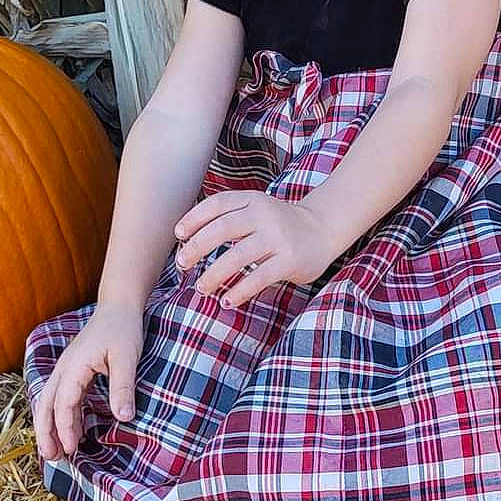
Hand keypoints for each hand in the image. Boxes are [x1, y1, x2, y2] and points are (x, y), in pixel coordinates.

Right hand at [33, 301, 142, 460]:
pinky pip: (62, 397)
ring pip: (50, 403)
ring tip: (57, 452)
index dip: (65, 428)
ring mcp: (66, 370)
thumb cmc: (123, 328)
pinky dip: (63, 416)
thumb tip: (124, 418)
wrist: (119, 306)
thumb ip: (123, 386)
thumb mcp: (127, 356)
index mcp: (74, 366)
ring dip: (51, 427)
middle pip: (46, 405)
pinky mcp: (74, 371)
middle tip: (52, 458)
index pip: (63, 403)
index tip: (72, 449)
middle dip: (46, 433)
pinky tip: (72, 431)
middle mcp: (63, 369)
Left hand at [175, 191, 337, 307]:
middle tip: (182, 264)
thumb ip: (229, 218)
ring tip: (201, 288)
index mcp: (253, 200)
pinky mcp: (289, 260)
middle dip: (197, 247)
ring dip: (214, 274)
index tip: (178, 235)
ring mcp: (278, 237)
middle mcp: (264, 215)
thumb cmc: (279, 224)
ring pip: (238, 256)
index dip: (194, 218)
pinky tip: (227, 300)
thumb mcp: (256, 210)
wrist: (322, 229)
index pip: (217, 204)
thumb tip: (187, 242)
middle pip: (223, 228)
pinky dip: (239, 291)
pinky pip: (259, 277)